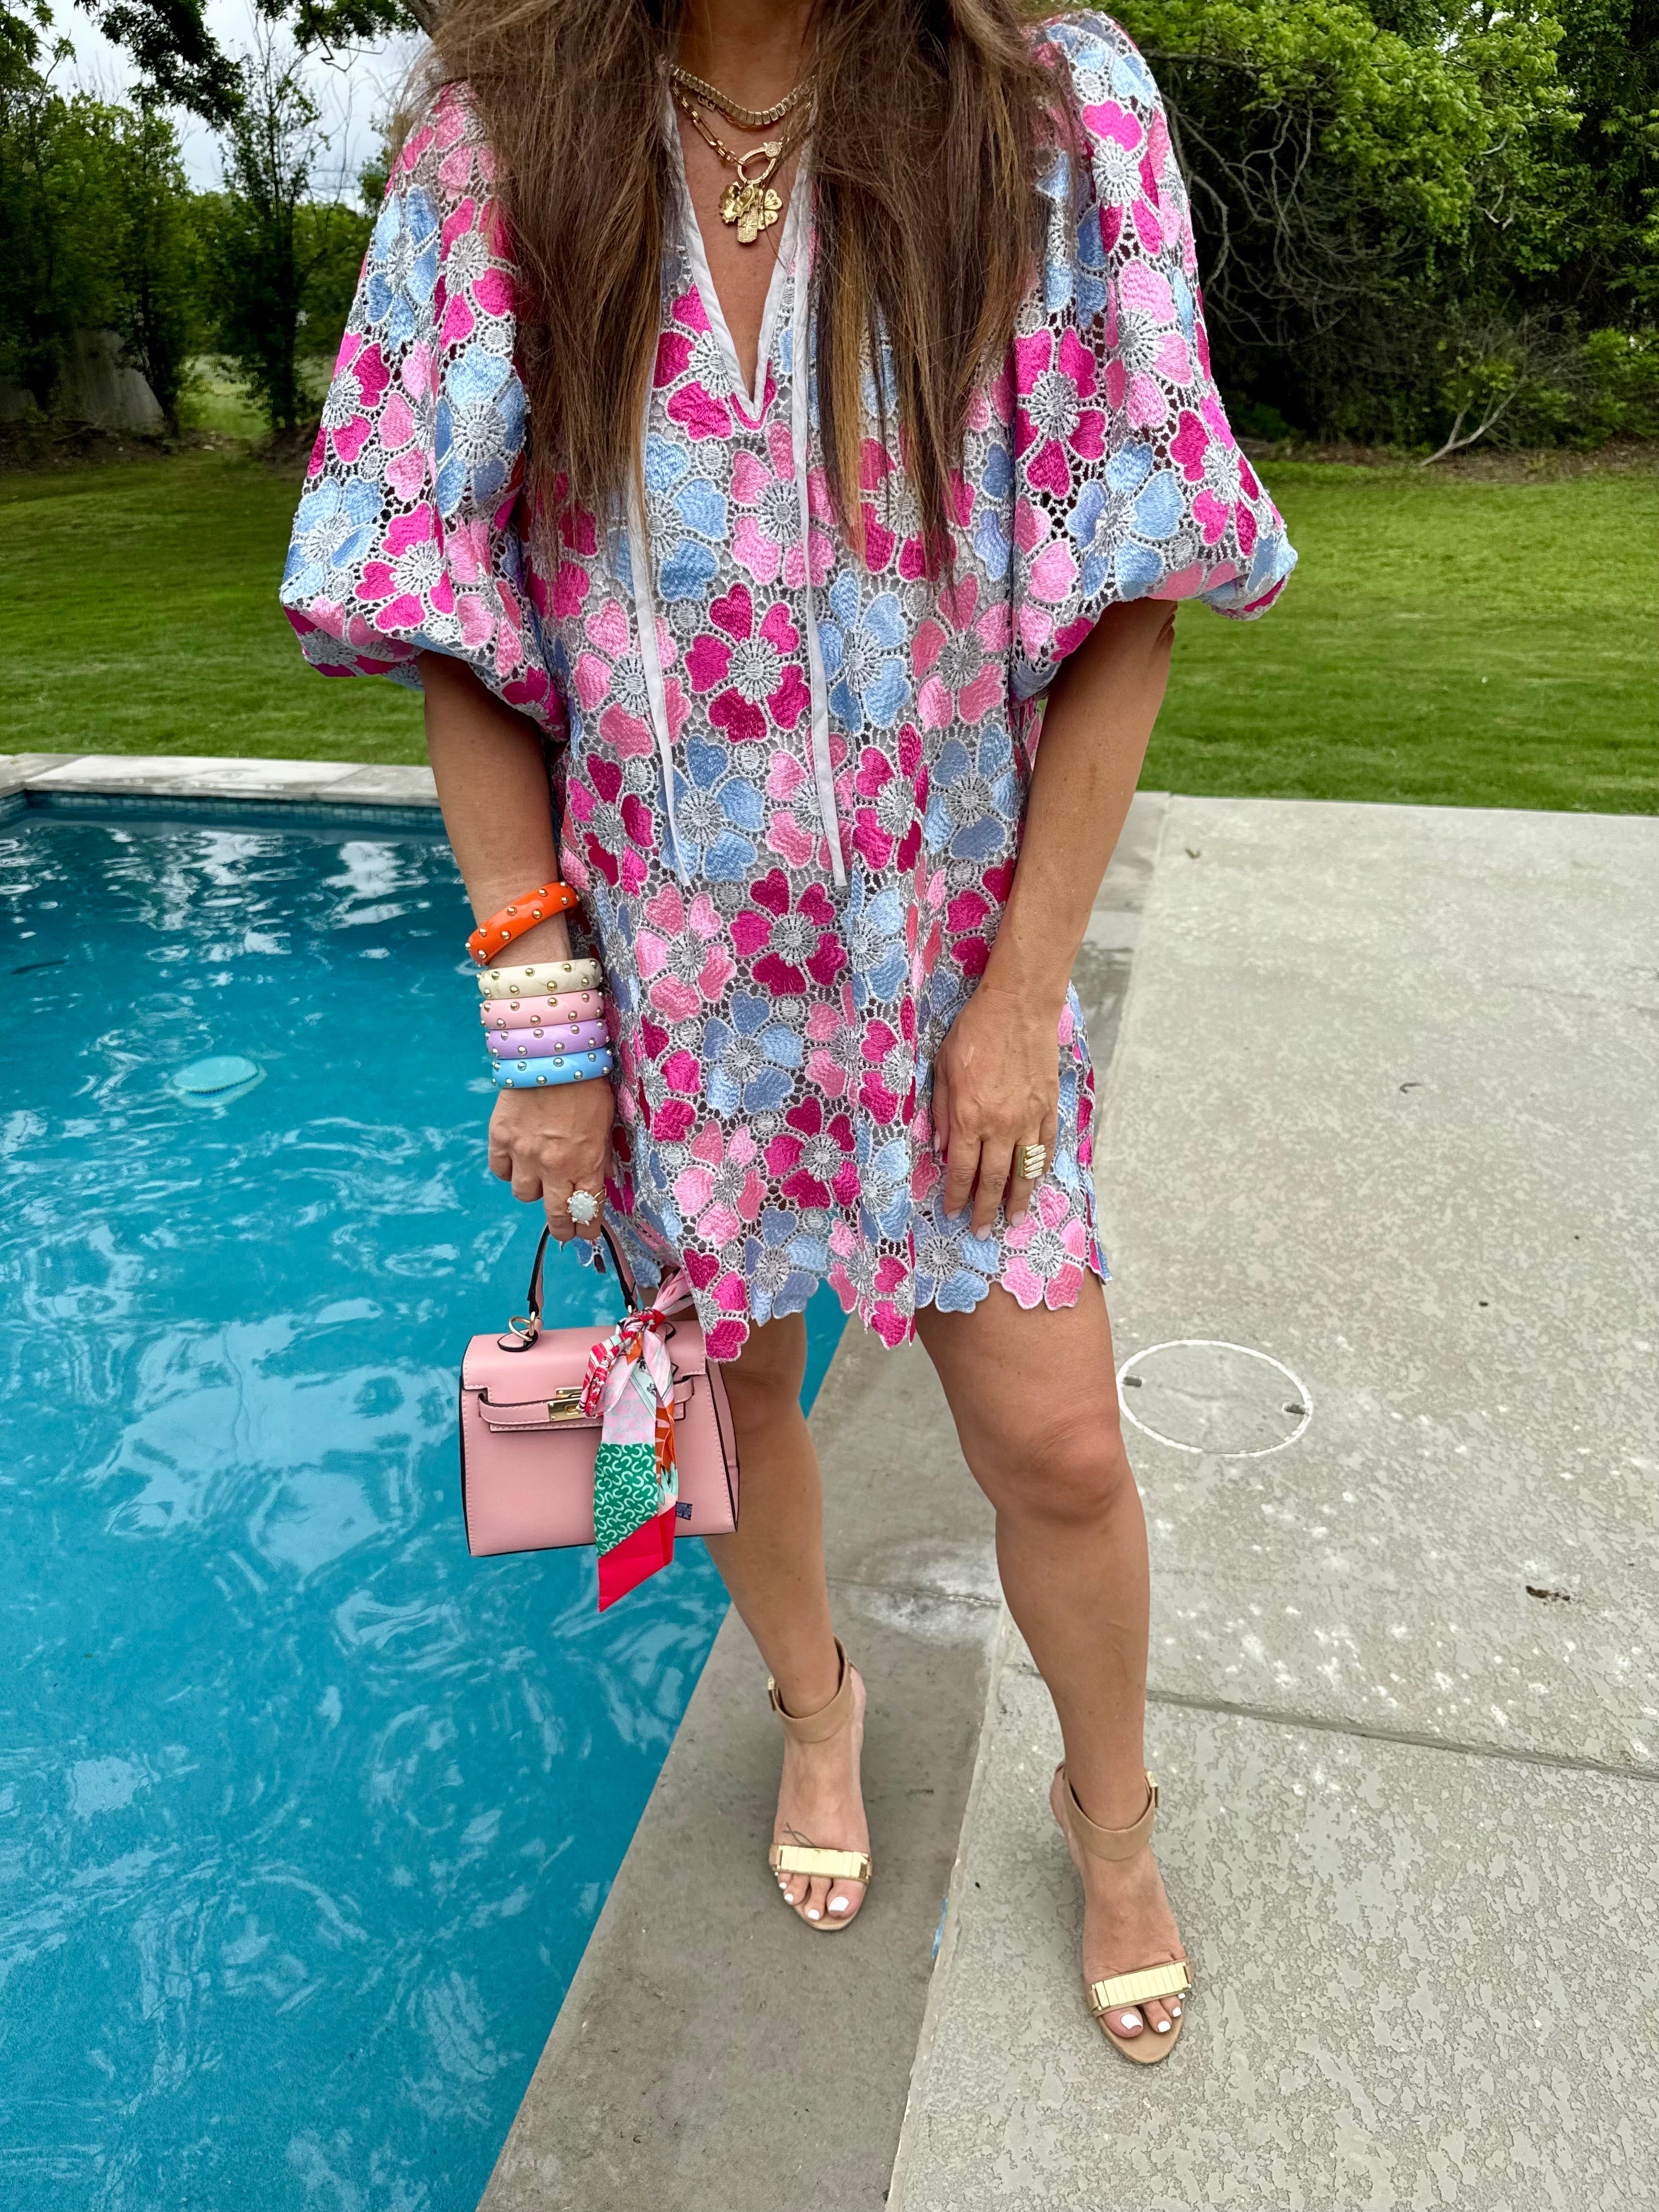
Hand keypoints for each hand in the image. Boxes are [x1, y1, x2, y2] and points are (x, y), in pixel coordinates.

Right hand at [487, 1078, 613, 1241]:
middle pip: (555, 1216)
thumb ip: (599, 1154)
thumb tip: (599, 1179)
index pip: (588, 1211)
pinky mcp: (500, 1138)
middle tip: (564, 1230)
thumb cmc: (587, 1084)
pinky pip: (500, 1171)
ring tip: (540, 1175)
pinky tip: (517, 1158)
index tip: (587, 1234)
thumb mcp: (605, 1122)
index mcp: (586, 1162)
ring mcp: (524, 1154)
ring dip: (534, 1189)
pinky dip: (508, 1169)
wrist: (551, 1053)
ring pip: (524, 1195)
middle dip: (563, 1229)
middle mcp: (554, 1166)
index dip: (588, 1229)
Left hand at [931, 981, 1060, 1236]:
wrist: (1018, 1008)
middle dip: (984, 1209)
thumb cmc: (974, 1033)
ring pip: (1024, 1170)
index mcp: (969, 1117)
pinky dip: (1040, 1168)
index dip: (956, 1195)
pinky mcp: (1049, 1108)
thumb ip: (941, 1111)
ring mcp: (1029, 1119)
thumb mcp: (942, 1069)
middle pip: (993, 1179)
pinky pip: (1045, 1147)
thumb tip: (940, 1148)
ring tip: (1013, 1221)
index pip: (961, 1169)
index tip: (952, 1213)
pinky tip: (1035, 1181)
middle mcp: (1000, 1125)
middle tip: (980, 1232)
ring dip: (1018, 1200)